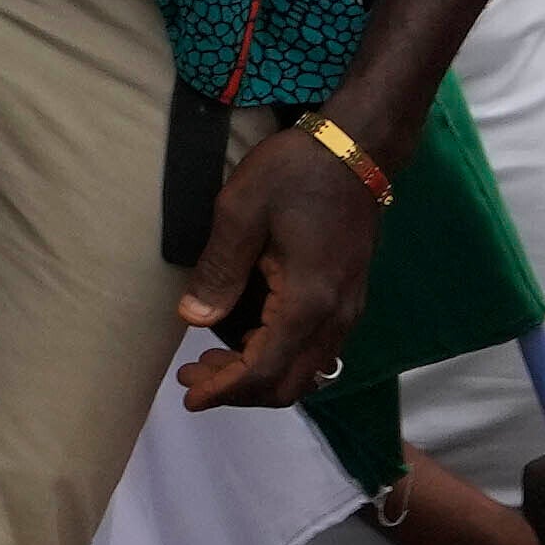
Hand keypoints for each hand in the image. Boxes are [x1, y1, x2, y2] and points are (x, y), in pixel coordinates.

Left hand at [168, 100, 382, 409]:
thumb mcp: (240, 211)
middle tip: (191, 378)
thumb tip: (193, 320)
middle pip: (289, 385)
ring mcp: (348, 310)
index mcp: (308, 302)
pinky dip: (279, 356)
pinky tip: (245, 335)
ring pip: (305, 371)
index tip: (188, 395)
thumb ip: (218, 271)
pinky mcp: (347, 297)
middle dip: (238, 391)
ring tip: (211, 360)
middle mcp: (335, 317)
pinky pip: (315, 348)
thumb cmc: (295, 172)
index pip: (264, 371)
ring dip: (259, 376)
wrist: (356, 148)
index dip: (225, 391)